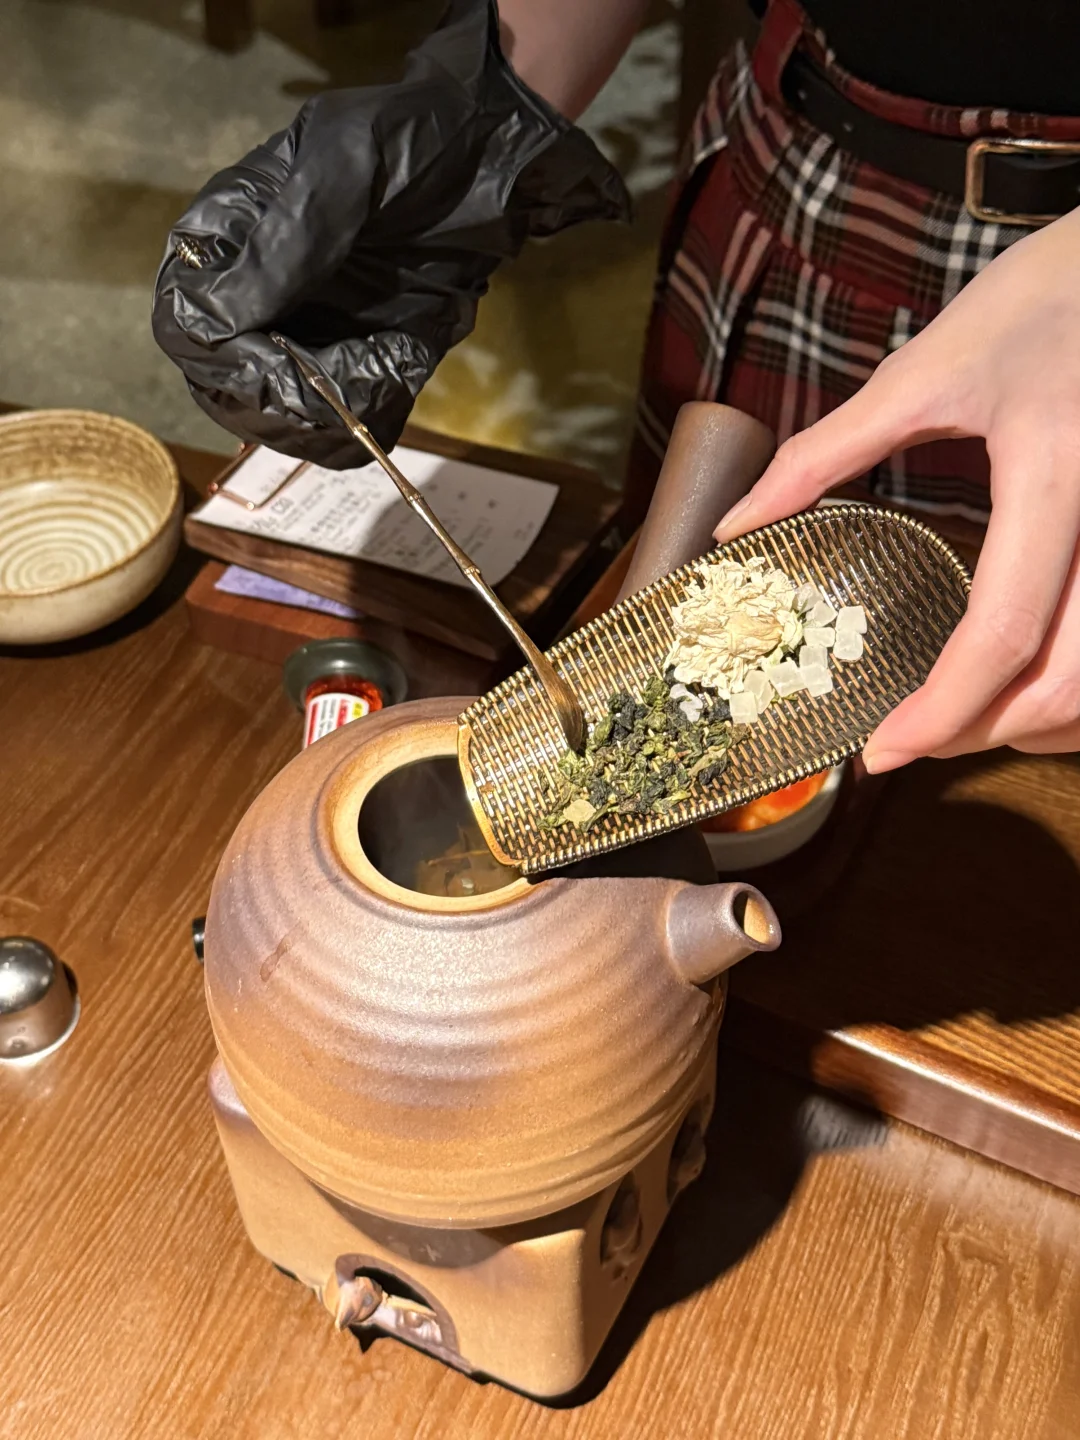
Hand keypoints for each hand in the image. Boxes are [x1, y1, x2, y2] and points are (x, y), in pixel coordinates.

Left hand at [713, 206, 1079, 771]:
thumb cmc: (1041, 293)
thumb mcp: (926, 367)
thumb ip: (824, 454)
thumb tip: (739, 525)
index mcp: (1054, 471)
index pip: (1003, 630)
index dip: (943, 711)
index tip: (881, 753)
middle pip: (1070, 679)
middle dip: (988, 733)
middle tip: (914, 745)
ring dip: (1042, 723)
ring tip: (966, 724)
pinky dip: (1078, 688)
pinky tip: (1031, 683)